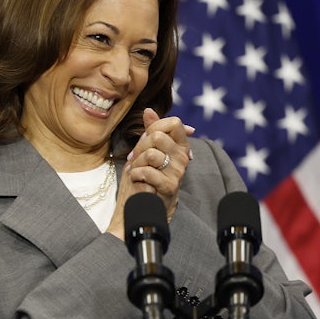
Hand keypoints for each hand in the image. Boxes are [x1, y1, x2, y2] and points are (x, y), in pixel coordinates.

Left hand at [106, 108, 193, 238]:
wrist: (143, 208)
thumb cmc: (145, 178)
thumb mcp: (147, 151)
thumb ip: (151, 131)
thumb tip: (148, 110)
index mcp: (181, 147)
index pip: (174, 122)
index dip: (155, 127)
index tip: (146, 140)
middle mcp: (184, 158)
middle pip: (157, 136)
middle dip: (139, 148)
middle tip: (135, 160)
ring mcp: (178, 172)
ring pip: (151, 153)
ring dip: (136, 163)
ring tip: (135, 171)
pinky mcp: (170, 186)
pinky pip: (147, 171)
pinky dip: (135, 175)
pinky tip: (137, 180)